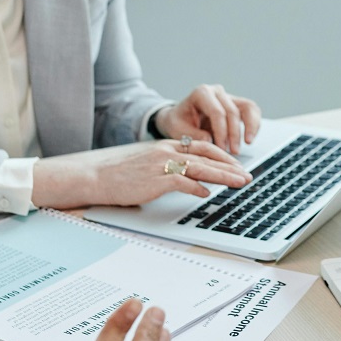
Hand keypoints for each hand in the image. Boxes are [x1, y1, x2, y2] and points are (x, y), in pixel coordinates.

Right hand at [32, 139, 250, 207]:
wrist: (93, 175)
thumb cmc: (117, 173)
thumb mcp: (146, 164)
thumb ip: (167, 168)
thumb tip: (190, 182)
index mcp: (165, 146)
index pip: (202, 146)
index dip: (222, 155)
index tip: (235, 164)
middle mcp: (166, 151)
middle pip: (207, 155)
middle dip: (230, 166)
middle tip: (247, 175)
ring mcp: (160, 165)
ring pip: (200, 167)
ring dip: (223, 176)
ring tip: (239, 183)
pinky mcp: (154, 179)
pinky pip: (182, 182)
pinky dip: (197, 188)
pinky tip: (207, 194)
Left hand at [154, 84, 261, 154]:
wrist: (180, 118)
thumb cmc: (179, 122)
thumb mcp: (178, 130)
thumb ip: (193, 135)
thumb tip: (209, 140)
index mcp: (201, 93)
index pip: (217, 111)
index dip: (222, 132)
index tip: (222, 148)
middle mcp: (216, 92)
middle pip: (232, 111)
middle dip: (234, 134)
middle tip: (233, 151)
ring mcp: (228, 96)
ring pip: (247, 107)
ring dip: (250, 127)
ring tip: (247, 143)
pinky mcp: (237, 104)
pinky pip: (252, 111)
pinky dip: (254, 124)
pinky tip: (250, 138)